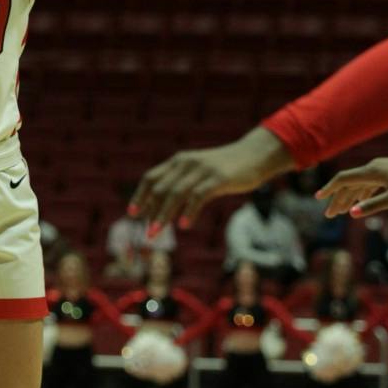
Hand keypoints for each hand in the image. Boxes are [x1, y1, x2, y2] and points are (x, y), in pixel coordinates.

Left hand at [131, 130, 289, 228]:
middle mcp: (186, 163)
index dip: (140, 196)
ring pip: (176, 193)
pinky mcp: (218, 178)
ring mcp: (202, 170)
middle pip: (160, 188)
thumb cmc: (225, 168)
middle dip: (151, 211)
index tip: (133, 213)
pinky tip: (184, 225)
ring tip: (157, 232)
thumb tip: (163, 206)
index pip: (151, 177)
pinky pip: (198, 196)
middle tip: (147, 232)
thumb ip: (182, 183)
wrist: (255, 155)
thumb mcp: (199, 171)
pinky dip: (189, 211)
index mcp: (178, 161)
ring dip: (164, 214)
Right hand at [314, 154, 387, 219]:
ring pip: (359, 184)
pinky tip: (360, 201)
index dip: (330, 189)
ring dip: (349, 197)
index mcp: (372, 173)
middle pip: (349, 183)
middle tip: (329, 215)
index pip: (344, 179)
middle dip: (337, 199)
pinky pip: (369, 183)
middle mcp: (373, 168)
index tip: (318, 198)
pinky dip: (361, 193)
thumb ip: (372, 206)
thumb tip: (351, 213)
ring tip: (340, 211)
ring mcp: (381, 169)